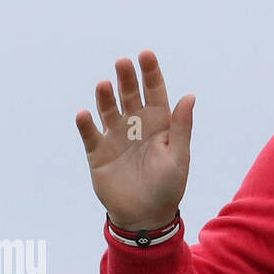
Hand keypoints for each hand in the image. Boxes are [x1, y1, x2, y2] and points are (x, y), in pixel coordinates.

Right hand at [75, 50, 193, 229]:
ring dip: (105, 97)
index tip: (145, 54)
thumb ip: (181, 127)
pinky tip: (84, 114)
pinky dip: (86, 124)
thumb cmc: (167, 188)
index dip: (150, 73)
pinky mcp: (98, 153)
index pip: (155, 92)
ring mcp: (115, 137)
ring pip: (108, 110)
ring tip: (103, 85)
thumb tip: (189, 96)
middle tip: (123, 63)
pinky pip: (90, 135)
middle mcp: (136, 126)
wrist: (146, 218)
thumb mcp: (178, 157)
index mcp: (159, 124)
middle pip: (130, 95)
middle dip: (126, 79)